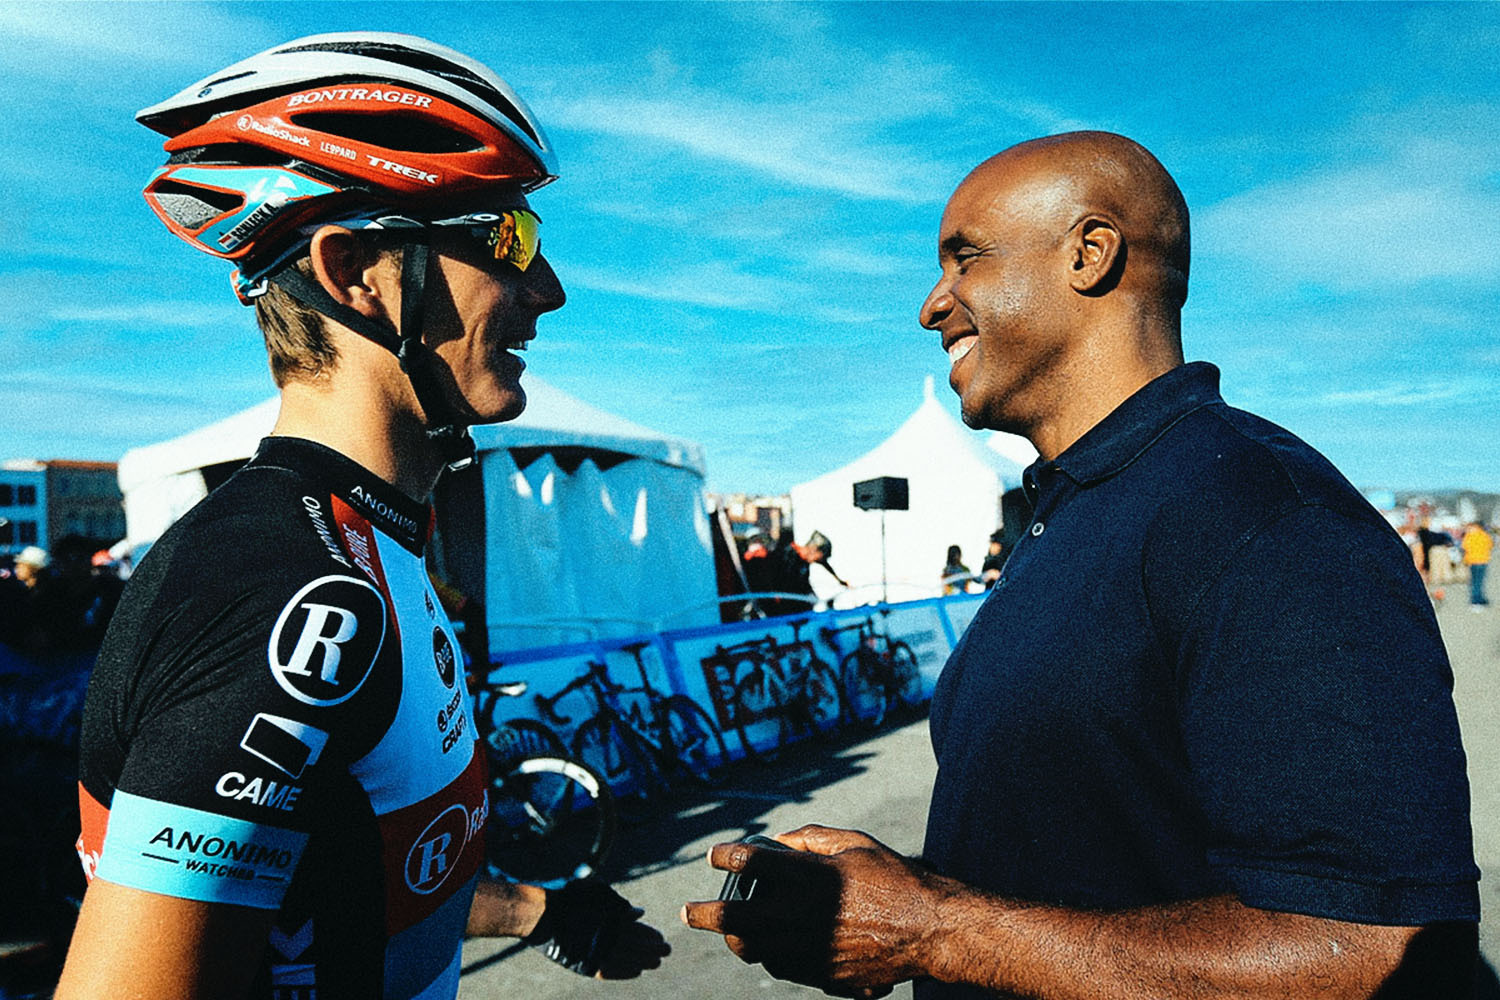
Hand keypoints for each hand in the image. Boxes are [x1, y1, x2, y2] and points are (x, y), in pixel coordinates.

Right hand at [525, 878, 669, 977]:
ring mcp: (596, 953)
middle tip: (666, 952)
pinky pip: (609, 972)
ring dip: (642, 962)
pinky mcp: (584, 965)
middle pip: (636, 948)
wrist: (540, 915)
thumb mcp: (597, 894)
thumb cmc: (568, 899)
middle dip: (652, 950)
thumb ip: (619, 904)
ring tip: (654, 963)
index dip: (650, 936)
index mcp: (612, 919)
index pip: (637, 931)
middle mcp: (606, 938)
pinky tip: (636, 971)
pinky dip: (624, 972)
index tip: (661, 938)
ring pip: (626, 961)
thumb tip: (640, 912)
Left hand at [682, 825, 946, 997]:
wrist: (930, 930)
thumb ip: (811, 838)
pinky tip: (773, 942)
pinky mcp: (821, 974)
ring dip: (737, 937)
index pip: (749, 864)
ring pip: (753, 950)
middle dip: (704, 914)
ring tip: (732, 929)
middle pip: (734, 918)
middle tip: (687, 912)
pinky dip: (769, 952)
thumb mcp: (855, 844)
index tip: (715, 855)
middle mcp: (803, 916)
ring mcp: (810, 950)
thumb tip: (777, 839)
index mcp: (810, 877)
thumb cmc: (895, 879)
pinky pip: (780, 966)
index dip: (724, 856)